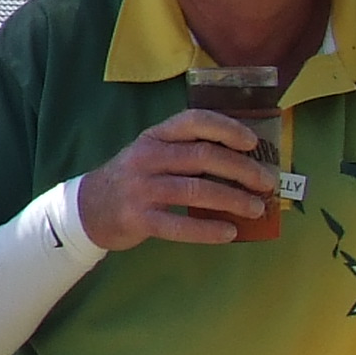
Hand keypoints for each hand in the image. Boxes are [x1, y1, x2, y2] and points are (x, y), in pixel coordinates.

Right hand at [75, 108, 273, 251]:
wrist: (88, 209)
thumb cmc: (133, 179)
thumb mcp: (152, 154)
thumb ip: (187, 152)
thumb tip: (244, 161)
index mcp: (155, 137)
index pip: (193, 121)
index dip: (226, 128)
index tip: (253, 143)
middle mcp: (147, 158)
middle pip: (203, 156)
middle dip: (242, 169)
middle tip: (267, 183)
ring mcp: (141, 189)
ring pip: (196, 190)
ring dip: (233, 200)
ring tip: (256, 208)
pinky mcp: (138, 219)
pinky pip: (179, 225)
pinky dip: (208, 230)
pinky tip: (229, 233)